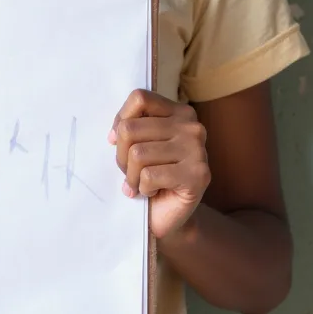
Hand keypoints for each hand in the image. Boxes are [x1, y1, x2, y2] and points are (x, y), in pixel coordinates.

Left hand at [108, 90, 209, 239]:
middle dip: (121, 155)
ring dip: (130, 175)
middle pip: (131, 128)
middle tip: (129, 171)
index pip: (140, 98)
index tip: (118, 140)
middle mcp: (192, 127)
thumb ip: (130, 126)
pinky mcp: (198, 176)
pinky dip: (143, 187)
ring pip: (137, 153)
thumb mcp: (138, 142)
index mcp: (179, 112)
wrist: (166, 215)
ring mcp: (198, 151)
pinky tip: (152, 192)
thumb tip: (114, 134)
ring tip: (139, 182)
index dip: (120, 119)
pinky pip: (149, 175)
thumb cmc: (149, 175)